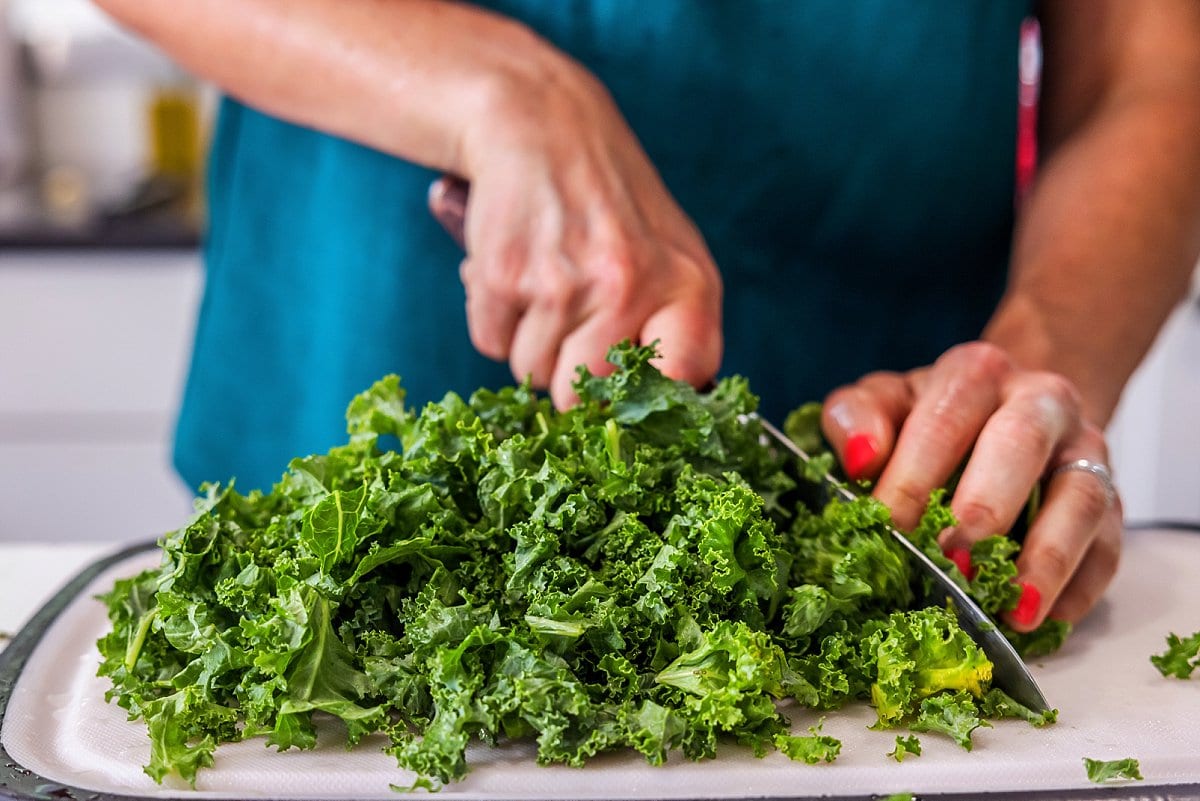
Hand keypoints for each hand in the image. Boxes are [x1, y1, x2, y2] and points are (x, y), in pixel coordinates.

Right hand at [427, 57, 721, 408]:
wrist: (541, 124)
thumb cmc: (608, 203)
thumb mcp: (669, 255)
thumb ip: (673, 331)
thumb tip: (655, 417)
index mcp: (687, 284)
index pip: (686, 377)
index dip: (650, 404)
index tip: (627, 401)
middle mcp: (631, 286)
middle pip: (584, 396)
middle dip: (568, 372)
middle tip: (571, 320)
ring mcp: (564, 283)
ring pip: (531, 373)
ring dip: (528, 341)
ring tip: (544, 281)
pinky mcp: (505, 277)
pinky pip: (490, 344)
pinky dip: (494, 319)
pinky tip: (513, 271)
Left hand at [820, 341, 1121, 631]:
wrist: (1007, 406)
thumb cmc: (932, 416)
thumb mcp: (883, 403)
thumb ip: (857, 417)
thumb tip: (860, 458)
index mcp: (974, 375)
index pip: (944, 420)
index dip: (914, 476)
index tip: (889, 528)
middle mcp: (1039, 402)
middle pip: (1020, 444)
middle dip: (986, 506)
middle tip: (952, 561)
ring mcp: (1084, 451)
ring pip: (1080, 497)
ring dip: (1047, 557)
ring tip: (1012, 608)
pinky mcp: (1111, 501)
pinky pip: (1107, 545)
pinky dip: (1080, 586)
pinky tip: (1045, 618)